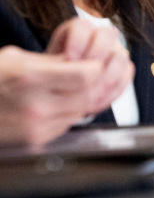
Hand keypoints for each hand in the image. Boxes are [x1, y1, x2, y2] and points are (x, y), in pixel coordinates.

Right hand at [0, 19, 133, 145]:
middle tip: (85, 76)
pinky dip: (68, 113)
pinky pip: (67, 124)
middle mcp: (35, 104)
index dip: (95, 67)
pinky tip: (54, 104)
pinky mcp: (36, 139)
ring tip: (65, 89)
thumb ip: (51, 61)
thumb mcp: (15, 59)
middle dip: (92, 84)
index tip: (92, 63)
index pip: (86, 75)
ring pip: (81, 110)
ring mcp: (36, 125)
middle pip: (89, 94)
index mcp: (30, 77)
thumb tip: (82, 60)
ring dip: (82, 99)